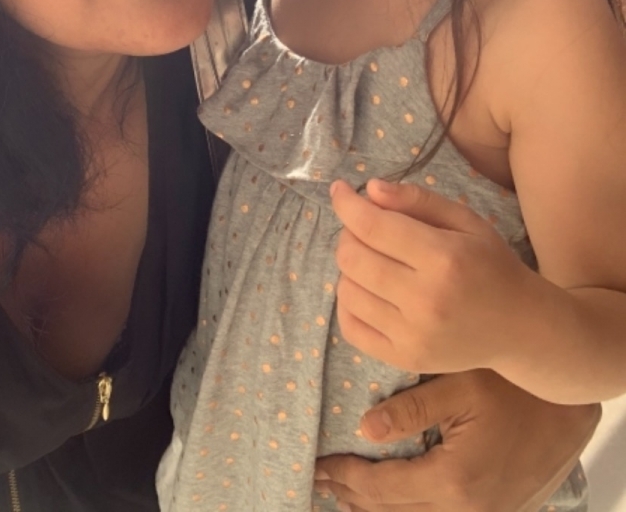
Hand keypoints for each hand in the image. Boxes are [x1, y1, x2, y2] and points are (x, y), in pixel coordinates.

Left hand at [315, 369, 598, 511]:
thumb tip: (364, 428)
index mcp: (453, 479)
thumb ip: (410, 409)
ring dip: (377, 508)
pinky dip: (406, 509)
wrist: (567, 410)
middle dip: (353, 495)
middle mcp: (466, 509)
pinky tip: (390, 499)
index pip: (382, 488)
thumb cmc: (512, 387)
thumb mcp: (460, 385)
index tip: (317, 464)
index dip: (345, 477)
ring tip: (345, 491)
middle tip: (321, 477)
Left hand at [330, 178, 531, 373]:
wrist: (520, 327)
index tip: (339, 190)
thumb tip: (370, 189)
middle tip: (363, 227)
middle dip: (348, 233)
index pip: (373, 226)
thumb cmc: (491, 265)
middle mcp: (425, 300)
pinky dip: (347, 303)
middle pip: (353, 257)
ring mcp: (413, 335)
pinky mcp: (404, 359)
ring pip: (347, 290)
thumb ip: (418, 199)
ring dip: (348, 267)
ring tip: (371, 259)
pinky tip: (366, 289)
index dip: (347, 204)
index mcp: (443, 258)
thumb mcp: (466, 221)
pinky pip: (350, 327)